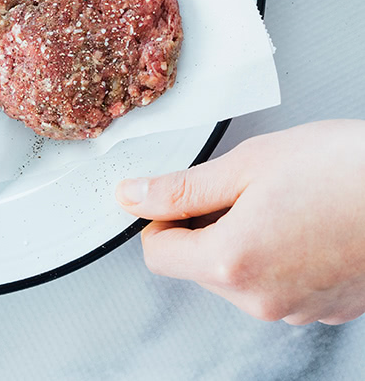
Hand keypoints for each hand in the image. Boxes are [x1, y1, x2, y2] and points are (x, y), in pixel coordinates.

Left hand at [116, 120, 364, 324]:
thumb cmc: (342, 170)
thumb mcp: (246, 164)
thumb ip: (181, 188)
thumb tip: (133, 196)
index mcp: (233, 262)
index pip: (157, 255)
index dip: (159, 219)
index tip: (179, 195)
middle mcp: (263, 300)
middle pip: (197, 267)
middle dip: (202, 227)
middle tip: (239, 188)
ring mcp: (298, 310)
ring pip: (238, 277)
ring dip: (240, 241)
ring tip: (278, 201)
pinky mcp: (327, 310)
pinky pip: (278, 285)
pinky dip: (276, 256)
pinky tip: (301, 221)